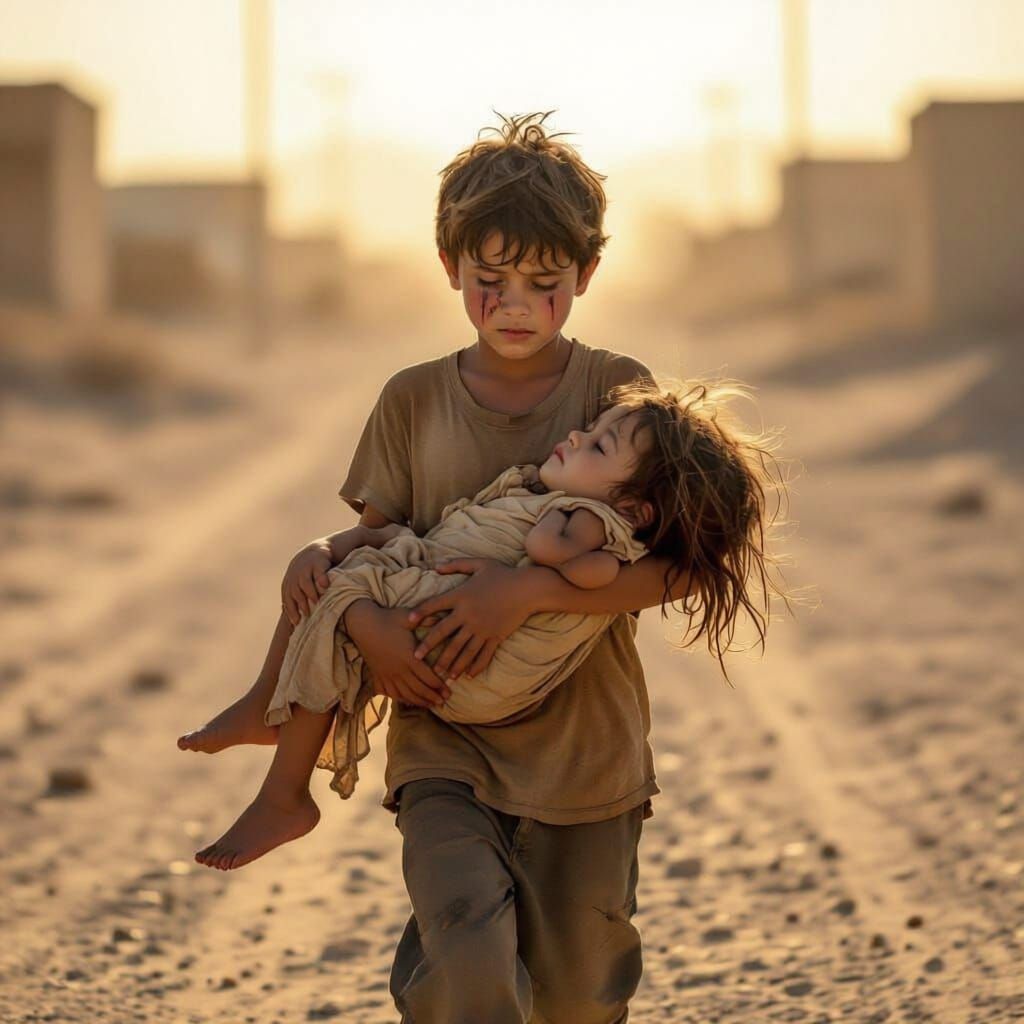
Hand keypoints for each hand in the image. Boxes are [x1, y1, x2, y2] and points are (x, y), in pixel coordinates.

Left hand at [282, 539, 332, 624]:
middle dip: (302, 604)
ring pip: (305, 583)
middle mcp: (295, 575)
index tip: (297, 623)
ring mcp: (306, 567)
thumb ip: (298, 598)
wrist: (320, 548)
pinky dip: (320, 579)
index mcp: (289, 582)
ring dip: (310, 593)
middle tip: (309, 615)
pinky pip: (318, 571)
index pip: (288, 599)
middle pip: (296, 592)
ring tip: (317, 602)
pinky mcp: (318, 560)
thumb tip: (293, 625)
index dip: (291, 611)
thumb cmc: (311, 571)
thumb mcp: (301, 583)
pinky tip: (325, 586)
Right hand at [345, 601, 449, 707]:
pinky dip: (402, 700)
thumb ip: (427, 619)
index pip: (427, 676)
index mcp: (409, 657)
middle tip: (444, 702)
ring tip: (431, 705)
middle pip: (418, 689)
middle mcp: (399, 669)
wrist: (362, 625)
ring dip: (419, 701)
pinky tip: (410, 702)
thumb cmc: (387, 619)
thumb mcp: (408, 617)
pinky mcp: (379, 676)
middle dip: (432, 697)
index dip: (439, 686)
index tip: (449, 692)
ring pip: (406, 694)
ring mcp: (388, 674)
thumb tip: (444, 616)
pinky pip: (391, 693)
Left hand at [407, 559, 535, 679]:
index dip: (421, 613)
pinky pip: (483, 654)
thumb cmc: (503, 573)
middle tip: (416, 658)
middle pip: (444, 633)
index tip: (409, 622)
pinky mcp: (495, 636)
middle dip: (428, 646)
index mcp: (461, 596)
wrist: (527, 589)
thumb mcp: (479, 563)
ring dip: (450, 662)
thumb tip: (436, 567)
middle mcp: (468, 614)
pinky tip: (468, 675)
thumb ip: (457, 564)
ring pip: (461, 649)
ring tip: (441, 674)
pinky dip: (475, 666)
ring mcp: (482, 628)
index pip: (435, 605)